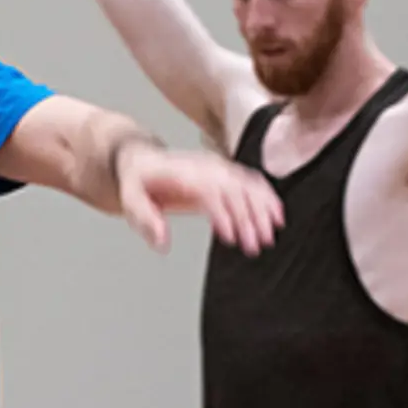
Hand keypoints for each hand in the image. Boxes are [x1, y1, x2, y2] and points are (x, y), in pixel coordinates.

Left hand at [114, 142, 282, 255]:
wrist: (142, 161)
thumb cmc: (137, 183)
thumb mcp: (130, 201)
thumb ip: (145, 221)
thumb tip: (162, 243)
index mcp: (183, 173)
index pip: (210, 190)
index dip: (223, 213)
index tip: (230, 238)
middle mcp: (204, 167)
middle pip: (233, 188)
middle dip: (248, 217)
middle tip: (255, 246)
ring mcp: (217, 167)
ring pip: (247, 184)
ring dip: (262, 209)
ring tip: (269, 237)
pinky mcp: (224, 172)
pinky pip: (251, 180)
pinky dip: (266, 196)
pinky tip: (277, 216)